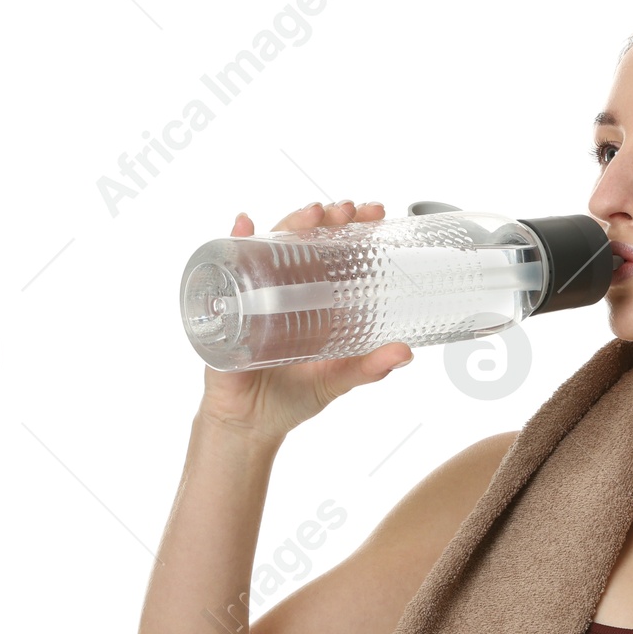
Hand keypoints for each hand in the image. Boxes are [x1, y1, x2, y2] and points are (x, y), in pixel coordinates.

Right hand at [198, 200, 413, 441]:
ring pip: (272, 245)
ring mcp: (256, 291)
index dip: (355, 230)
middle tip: (348, 209)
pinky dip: (235, 241)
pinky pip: (228, 265)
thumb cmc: (293, 399)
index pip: (337, 253)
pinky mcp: (229, 303)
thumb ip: (369, 368)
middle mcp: (287, 289)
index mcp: (316, 301)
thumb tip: (405, 353)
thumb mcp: (337, 380)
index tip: (376, 213)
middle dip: (328, 219)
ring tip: (312, 213)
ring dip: (290, 223)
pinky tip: (245, 224)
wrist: (250, 424)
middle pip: (307, 241)